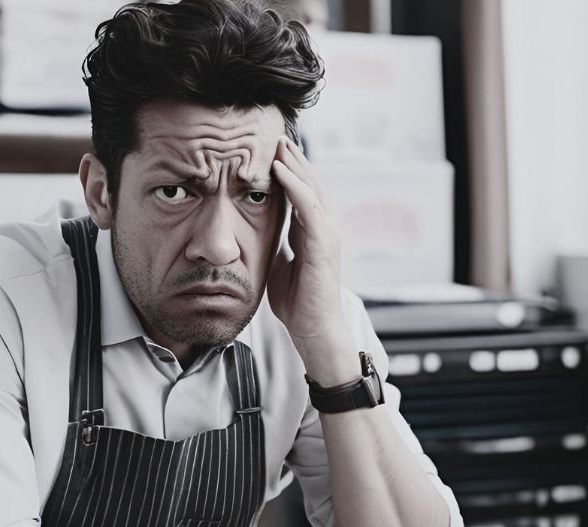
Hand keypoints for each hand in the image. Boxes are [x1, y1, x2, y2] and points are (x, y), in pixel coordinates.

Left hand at [267, 136, 345, 342]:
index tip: (272, 153)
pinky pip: (309, 207)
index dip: (290, 172)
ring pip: (313, 189)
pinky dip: (295, 186)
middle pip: (311, 183)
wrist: (312, 329)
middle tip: (276, 137)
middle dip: (294, 160)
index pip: (303, 193)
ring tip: (278, 144)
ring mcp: (328, 234)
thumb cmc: (297, 302)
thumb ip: (276, 244)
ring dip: (295, 165)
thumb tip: (259, 231)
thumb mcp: (280, 264)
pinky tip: (279, 170)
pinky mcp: (324, 244)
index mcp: (312, 232)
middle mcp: (325, 228)